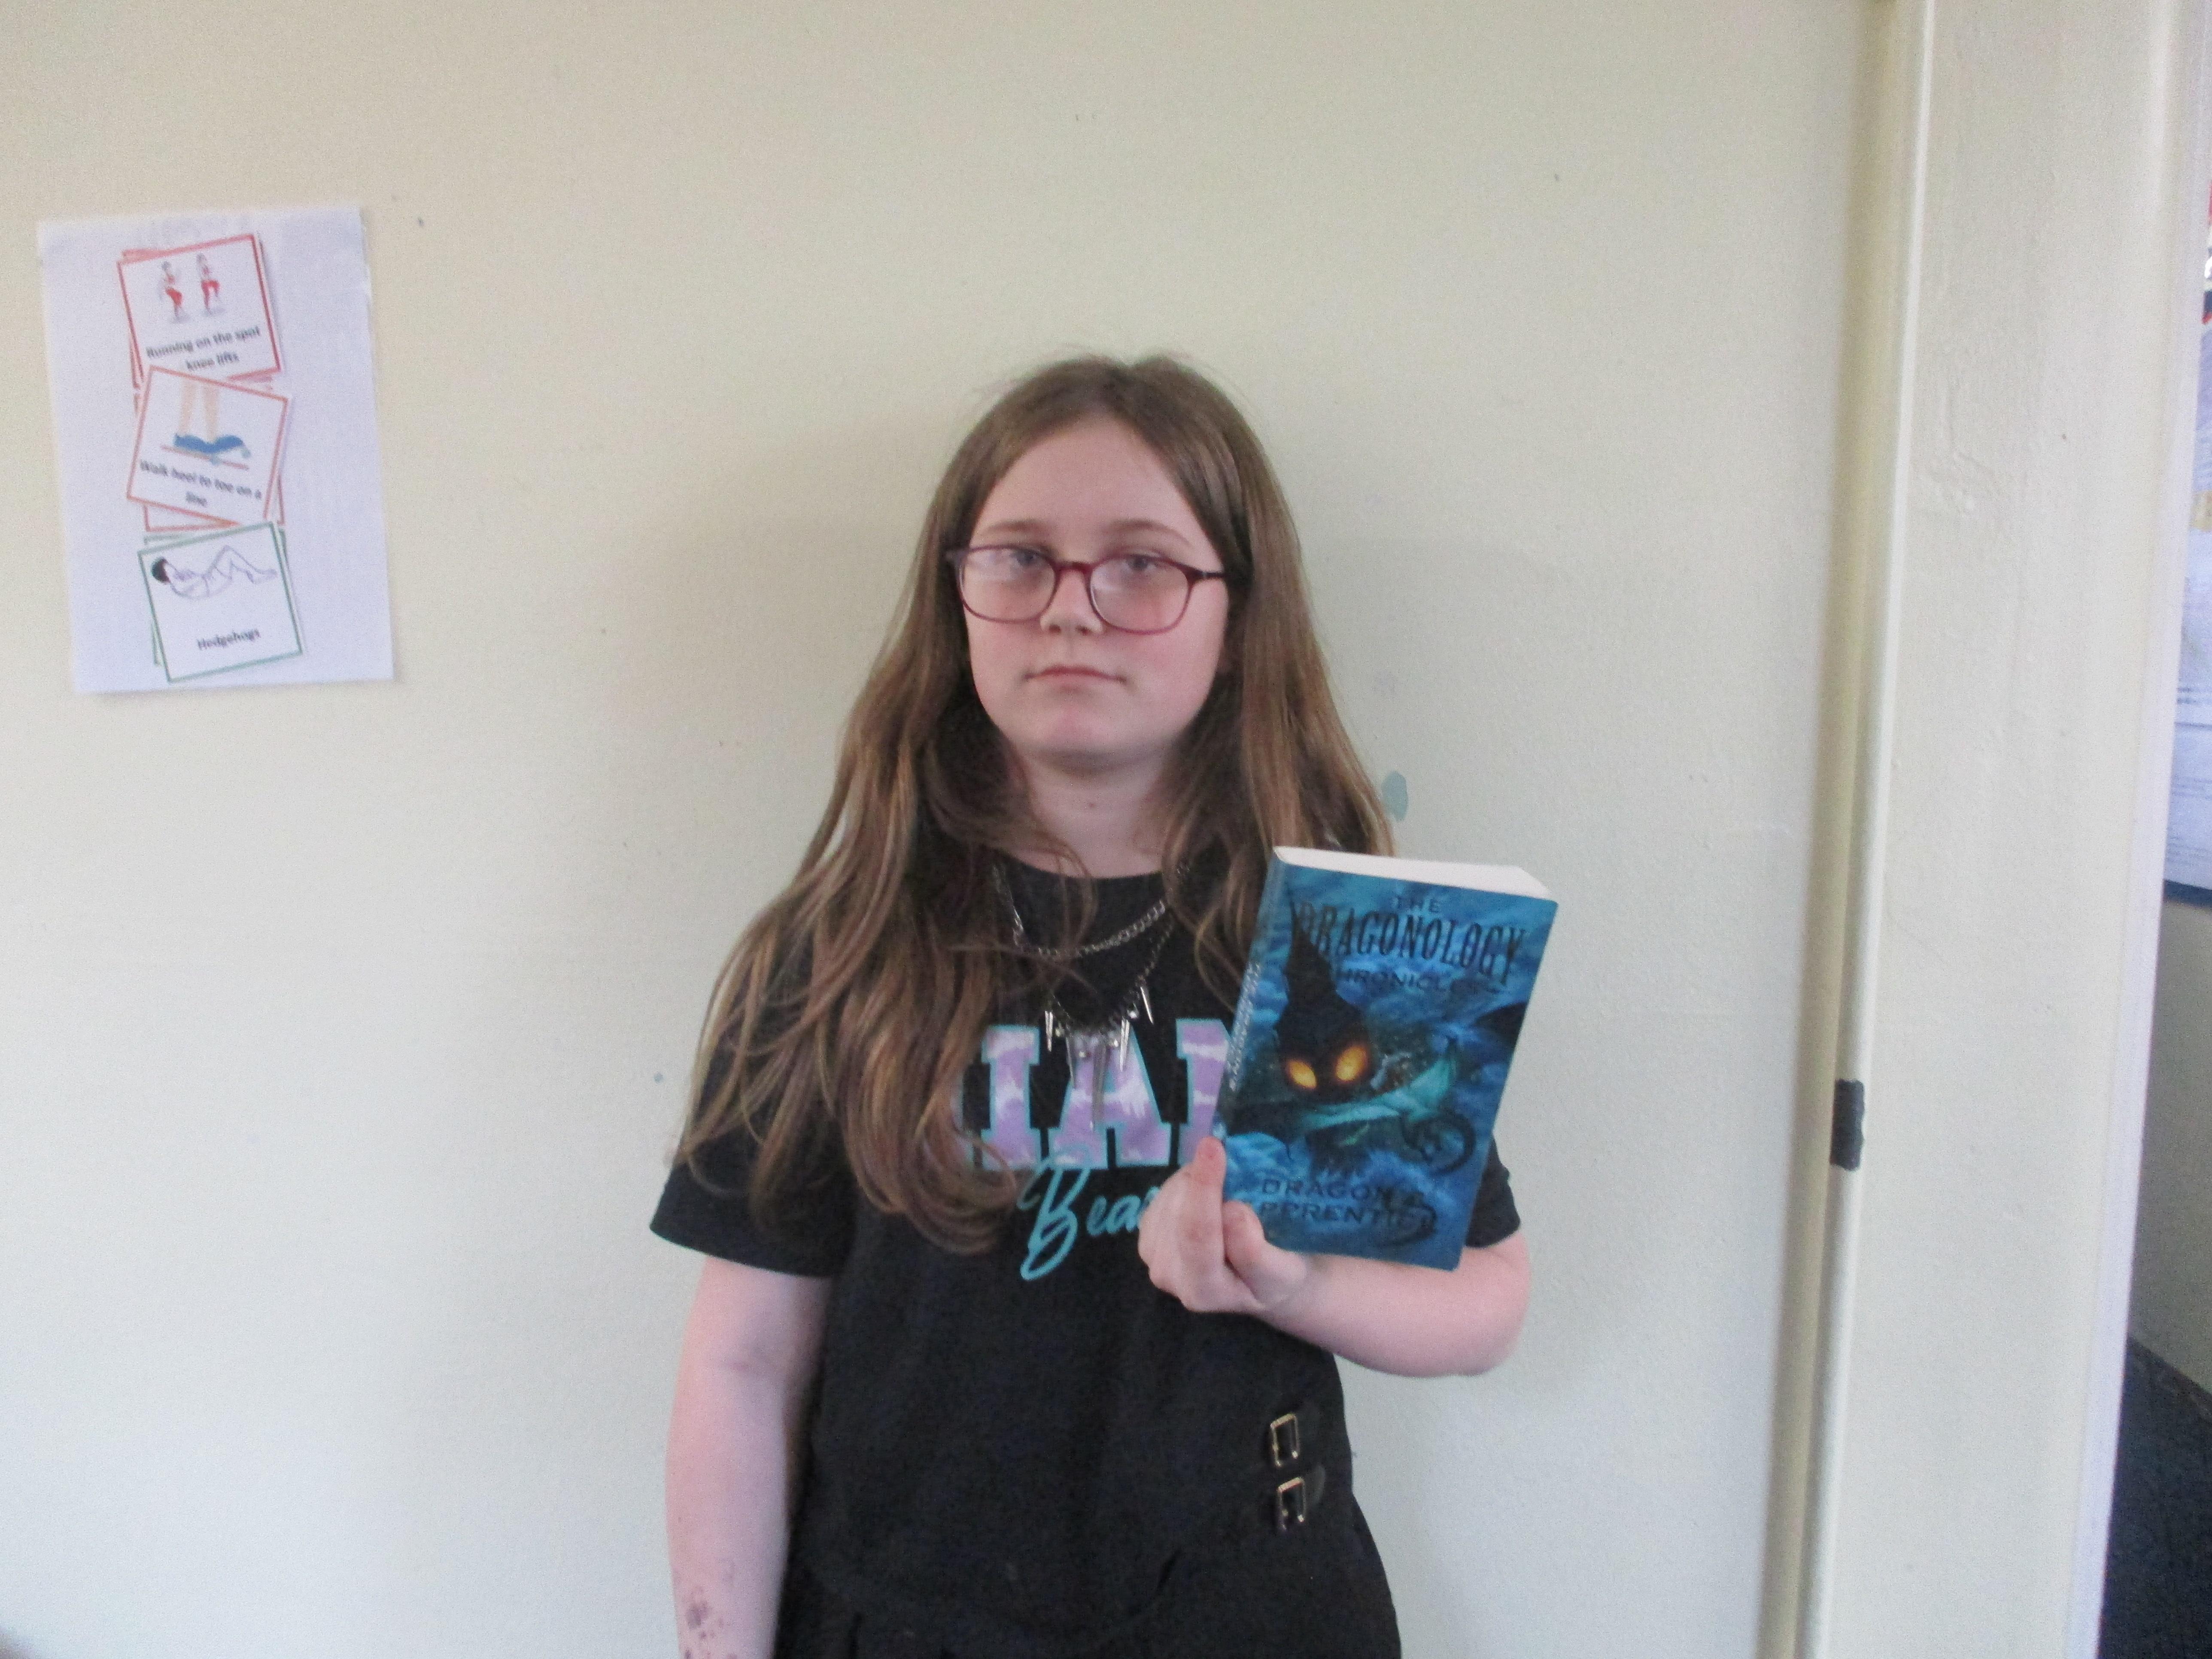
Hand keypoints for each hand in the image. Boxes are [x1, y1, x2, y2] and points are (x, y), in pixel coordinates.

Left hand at [1138, 1137, 1314, 1315]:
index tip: (1214, 1145)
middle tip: (1239, 1172)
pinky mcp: (1148, 1232)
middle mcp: (1168, 1276)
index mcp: (1202, 1291)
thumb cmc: (1278, 1278)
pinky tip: (1208, 1193)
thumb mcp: (1283, 1274)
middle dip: (1206, 1179)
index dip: (1203, 1188)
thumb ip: (1255, 1252)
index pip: (1197, 1234)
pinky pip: (1165, 1191)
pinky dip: (1189, 1182)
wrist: (1263, 1282)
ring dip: (1198, 1180)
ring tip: (1230, 1191)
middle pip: (1179, 1210)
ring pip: (1170, 1196)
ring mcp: (1153, 1254)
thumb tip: (1232, 1210)